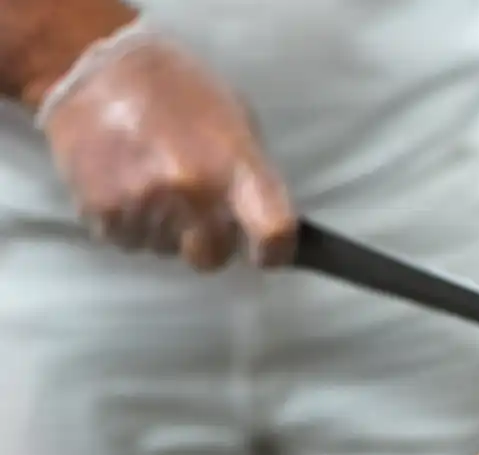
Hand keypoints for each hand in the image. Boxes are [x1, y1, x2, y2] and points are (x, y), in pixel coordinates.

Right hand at [36, 23, 295, 270]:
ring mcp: (144, 202)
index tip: (266, 252)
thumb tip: (258, 225)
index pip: (273, 234)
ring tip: (153, 181)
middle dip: (209, 241)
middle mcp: (192, 189)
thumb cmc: (182, 91)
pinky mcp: (101, 210)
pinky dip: (128, 223)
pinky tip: (125, 184)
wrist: (102, 70)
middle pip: (213, 256)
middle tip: (198, 209)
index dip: (274, 252)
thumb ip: (250, 179)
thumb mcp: (236, 123)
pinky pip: (126, 241)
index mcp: (236, 164)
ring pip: (164, 250)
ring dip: (163, 229)